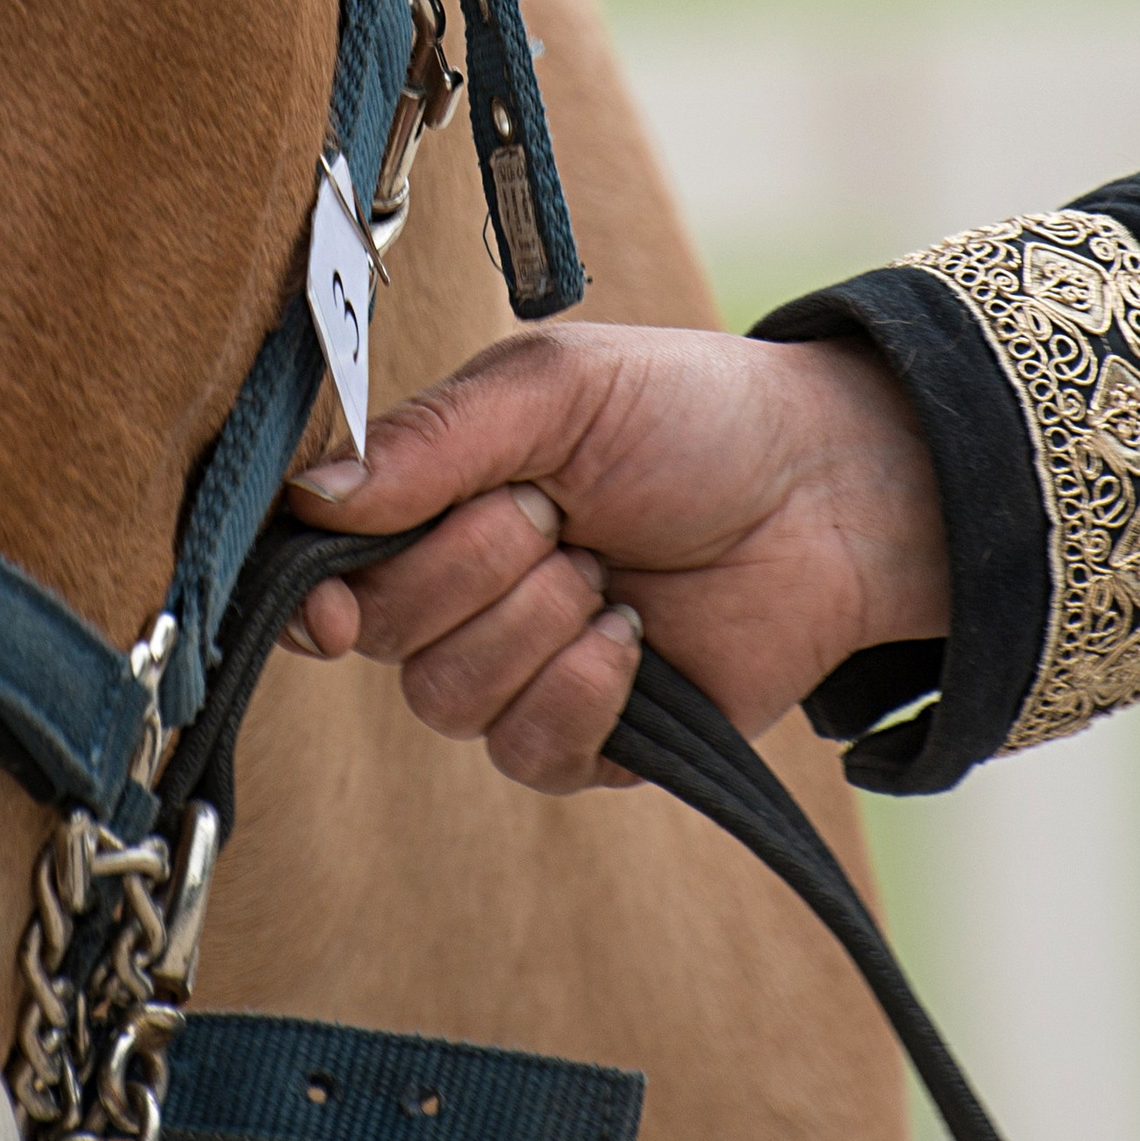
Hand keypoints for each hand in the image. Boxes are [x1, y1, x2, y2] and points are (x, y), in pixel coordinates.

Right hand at [284, 323, 948, 793]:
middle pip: (383, 631)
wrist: (825, 489)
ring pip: (448, 698)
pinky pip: (529, 750)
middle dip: (470, 567)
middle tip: (554, 514)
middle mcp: (460, 593)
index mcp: (433, 501)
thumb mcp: (554, 390)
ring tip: (606, 568)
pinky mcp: (590, 739)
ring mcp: (522, 670)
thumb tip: (314, 501)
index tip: (335, 603)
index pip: (325, 568)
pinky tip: (632, 637)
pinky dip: (579, 690)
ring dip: (534, 625)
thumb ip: (431, 440)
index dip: (315, 593)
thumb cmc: (690, 416)